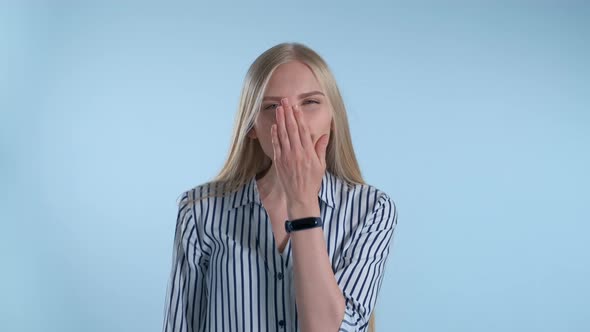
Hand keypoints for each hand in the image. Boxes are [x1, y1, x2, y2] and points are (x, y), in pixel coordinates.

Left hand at [271, 97, 328, 218]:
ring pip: (283, 135)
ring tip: (279, 108)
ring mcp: (286, 157)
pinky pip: (276, 145)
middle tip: (285, 101)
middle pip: (292, 129)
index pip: (303, 131)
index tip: (296, 107)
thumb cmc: (312, 182)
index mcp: (309, 153)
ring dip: (280, 120)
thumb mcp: (321, 165)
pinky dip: (275, 135)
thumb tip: (324, 135)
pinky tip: (274, 125)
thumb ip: (320, 149)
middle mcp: (297, 153)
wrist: (300, 197)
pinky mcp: (279, 162)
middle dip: (288, 113)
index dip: (299, 117)